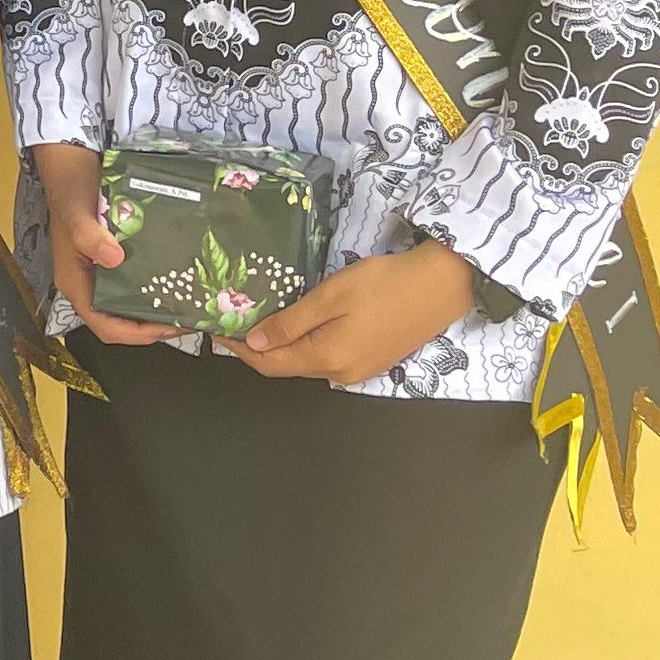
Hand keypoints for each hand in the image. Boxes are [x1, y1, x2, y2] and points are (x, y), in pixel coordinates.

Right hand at [35, 141, 173, 347]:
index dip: (135, 334)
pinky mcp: (114, 263)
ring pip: (129, 307)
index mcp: (76, 284)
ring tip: (188, 307)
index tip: (165, 328)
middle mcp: (89, 285)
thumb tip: (115, 259)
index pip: (104, 325)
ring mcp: (102, 275)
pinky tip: (178, 283)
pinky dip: (156, 291)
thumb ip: (90, 236)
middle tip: (187, 320)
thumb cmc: (71, 194)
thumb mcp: (77, 214)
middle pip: (120, 323)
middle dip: (153, 328)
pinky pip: (135, 286)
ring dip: (157, 313)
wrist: (72, 171)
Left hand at [227, 238, 478, 386]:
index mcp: (328, 359)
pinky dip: (306, 345)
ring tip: (260, 320)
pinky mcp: (374, 359)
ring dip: (281, 347)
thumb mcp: (330, 297)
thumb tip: (254, 342)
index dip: (240, 350)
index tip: (217, 331)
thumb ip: (290, 323)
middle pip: (287, 366)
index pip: (270, 364)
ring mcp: (361, 370)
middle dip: (257, 348)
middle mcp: (342, 374)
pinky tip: (298, 325)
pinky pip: (328, 358)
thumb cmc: (384, 285)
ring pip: (308, 362)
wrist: (442, 285)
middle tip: (234, 322)